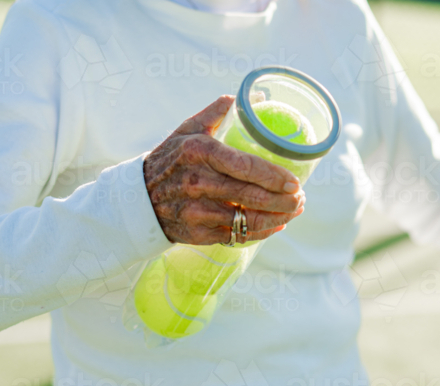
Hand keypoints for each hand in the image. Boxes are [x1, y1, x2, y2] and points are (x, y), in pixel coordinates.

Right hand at [143, 95, 305, 244]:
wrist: (139, 199)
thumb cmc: (170, 160)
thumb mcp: (187, 130)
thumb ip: (217, 112)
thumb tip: (250, 96)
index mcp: (200, 153)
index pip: (246, 167)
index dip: (274, 177)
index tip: (294, 181)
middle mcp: (199, 183)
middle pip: (252, 196)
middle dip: (284, 200)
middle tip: (301, 198)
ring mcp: (199, 211)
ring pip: (249, 218)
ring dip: (278, 217)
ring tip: (294, 210)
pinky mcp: (200, 233)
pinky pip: (238, 234)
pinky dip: (261, 231)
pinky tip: (276, 224)